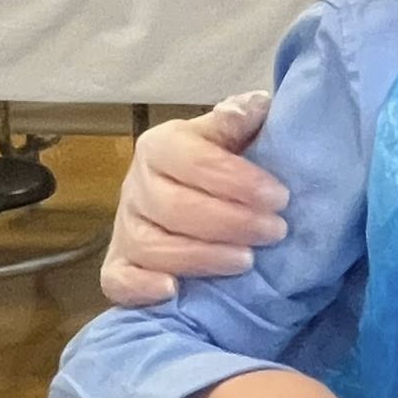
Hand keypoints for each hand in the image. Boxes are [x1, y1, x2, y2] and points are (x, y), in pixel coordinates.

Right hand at [101, 92, 288, 305]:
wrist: (195, 192)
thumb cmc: (223, 164)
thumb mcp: (235, 135)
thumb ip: (242, 119)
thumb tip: (255, 106)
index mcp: (162, 145)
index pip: (196, 162)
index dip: (239, 181)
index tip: (281, 197)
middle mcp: (136, 184)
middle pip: (174, 207)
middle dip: (230, 222)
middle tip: (276, 231)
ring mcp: (124, 226)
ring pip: (150, 245)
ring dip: (201, 256)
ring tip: (247, 261)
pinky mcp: (119, 264)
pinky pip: (116, 279)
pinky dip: (140, 287)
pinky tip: (174, 291)